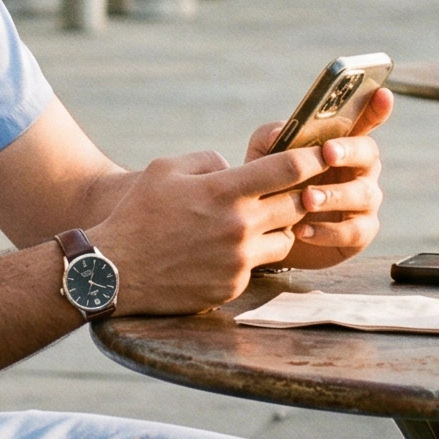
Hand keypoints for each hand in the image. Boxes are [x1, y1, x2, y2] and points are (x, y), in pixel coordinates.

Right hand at [89, 139, 349, 315]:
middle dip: (302, 194)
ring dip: (280, 227)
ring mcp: (239, 260)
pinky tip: (227, 249)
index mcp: (225, 191)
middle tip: (298, 187)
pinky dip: (252, 254)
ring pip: (286, 239)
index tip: (325, 153)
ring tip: (257, 220)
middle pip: (299, 204)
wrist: (114, 270)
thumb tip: (235, 167)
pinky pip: (259, 265)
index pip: (290, 169)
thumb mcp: (167, 169)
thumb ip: (209, 161)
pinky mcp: (233, 285)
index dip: (313, 158)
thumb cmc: (138, 214)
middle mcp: (240, 226)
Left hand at [243, 87, 392, 269]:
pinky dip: (328, 231)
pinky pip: (354, 231)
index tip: (383, 93)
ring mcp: (364, 202)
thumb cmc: (272, 186)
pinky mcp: (360, 233)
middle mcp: (360, 170)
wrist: (266, 234)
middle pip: (369, 153)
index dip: (377, 107)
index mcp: (341, 144)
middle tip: (327, 152)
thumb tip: (280, 132)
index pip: (365, 121)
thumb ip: (268, 138)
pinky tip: (303, 231)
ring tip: (306, 199)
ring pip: (364, 194)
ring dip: (335, 194)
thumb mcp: (262, 159)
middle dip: (349, 150)